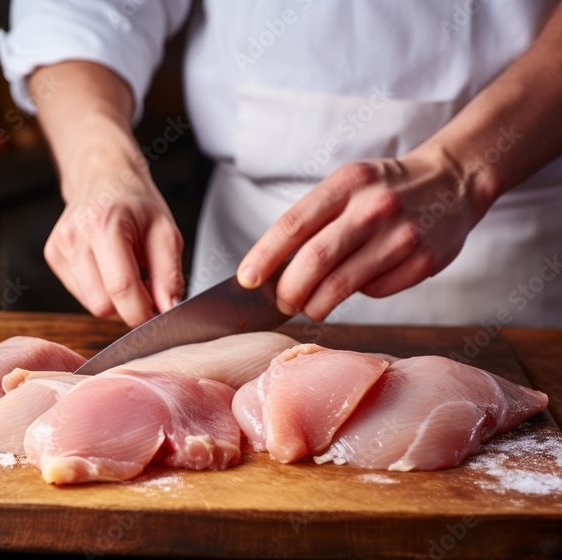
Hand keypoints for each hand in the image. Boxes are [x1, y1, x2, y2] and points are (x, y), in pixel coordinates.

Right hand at [45, 157, 183, 326]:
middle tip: (145, 285)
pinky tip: (108, 268)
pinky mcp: (53, 257)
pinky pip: (81, 295)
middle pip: (102, 304)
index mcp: (104, 225)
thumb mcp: (166, 232)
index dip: (143, 310)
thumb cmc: (136, 202)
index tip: (159, 313)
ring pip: (91, 305)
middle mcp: (75, 237)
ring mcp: (59, 248)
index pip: (121, 287)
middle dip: (129, 306)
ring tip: (127, 271)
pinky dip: (100, 291)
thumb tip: (168, 310)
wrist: (103, 177)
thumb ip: (169, 274)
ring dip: (115, 300)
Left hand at [237, 148, 494, 320]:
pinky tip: (359, 285)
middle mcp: (373, 207)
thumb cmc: (384, 189)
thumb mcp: (347, 186)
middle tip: (281, 303)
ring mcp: (401, 235)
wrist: (453, 180)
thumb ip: (314, 220)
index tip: (246, 279)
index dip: (264, 256)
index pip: (293, 225)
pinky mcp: (424, 261)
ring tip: (308, 307)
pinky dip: (359, 295)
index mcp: (346, 184)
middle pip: (315, 260)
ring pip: (342, 283)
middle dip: (288, 290)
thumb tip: (272, 268)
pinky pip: (377, 291)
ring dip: (316, 304)